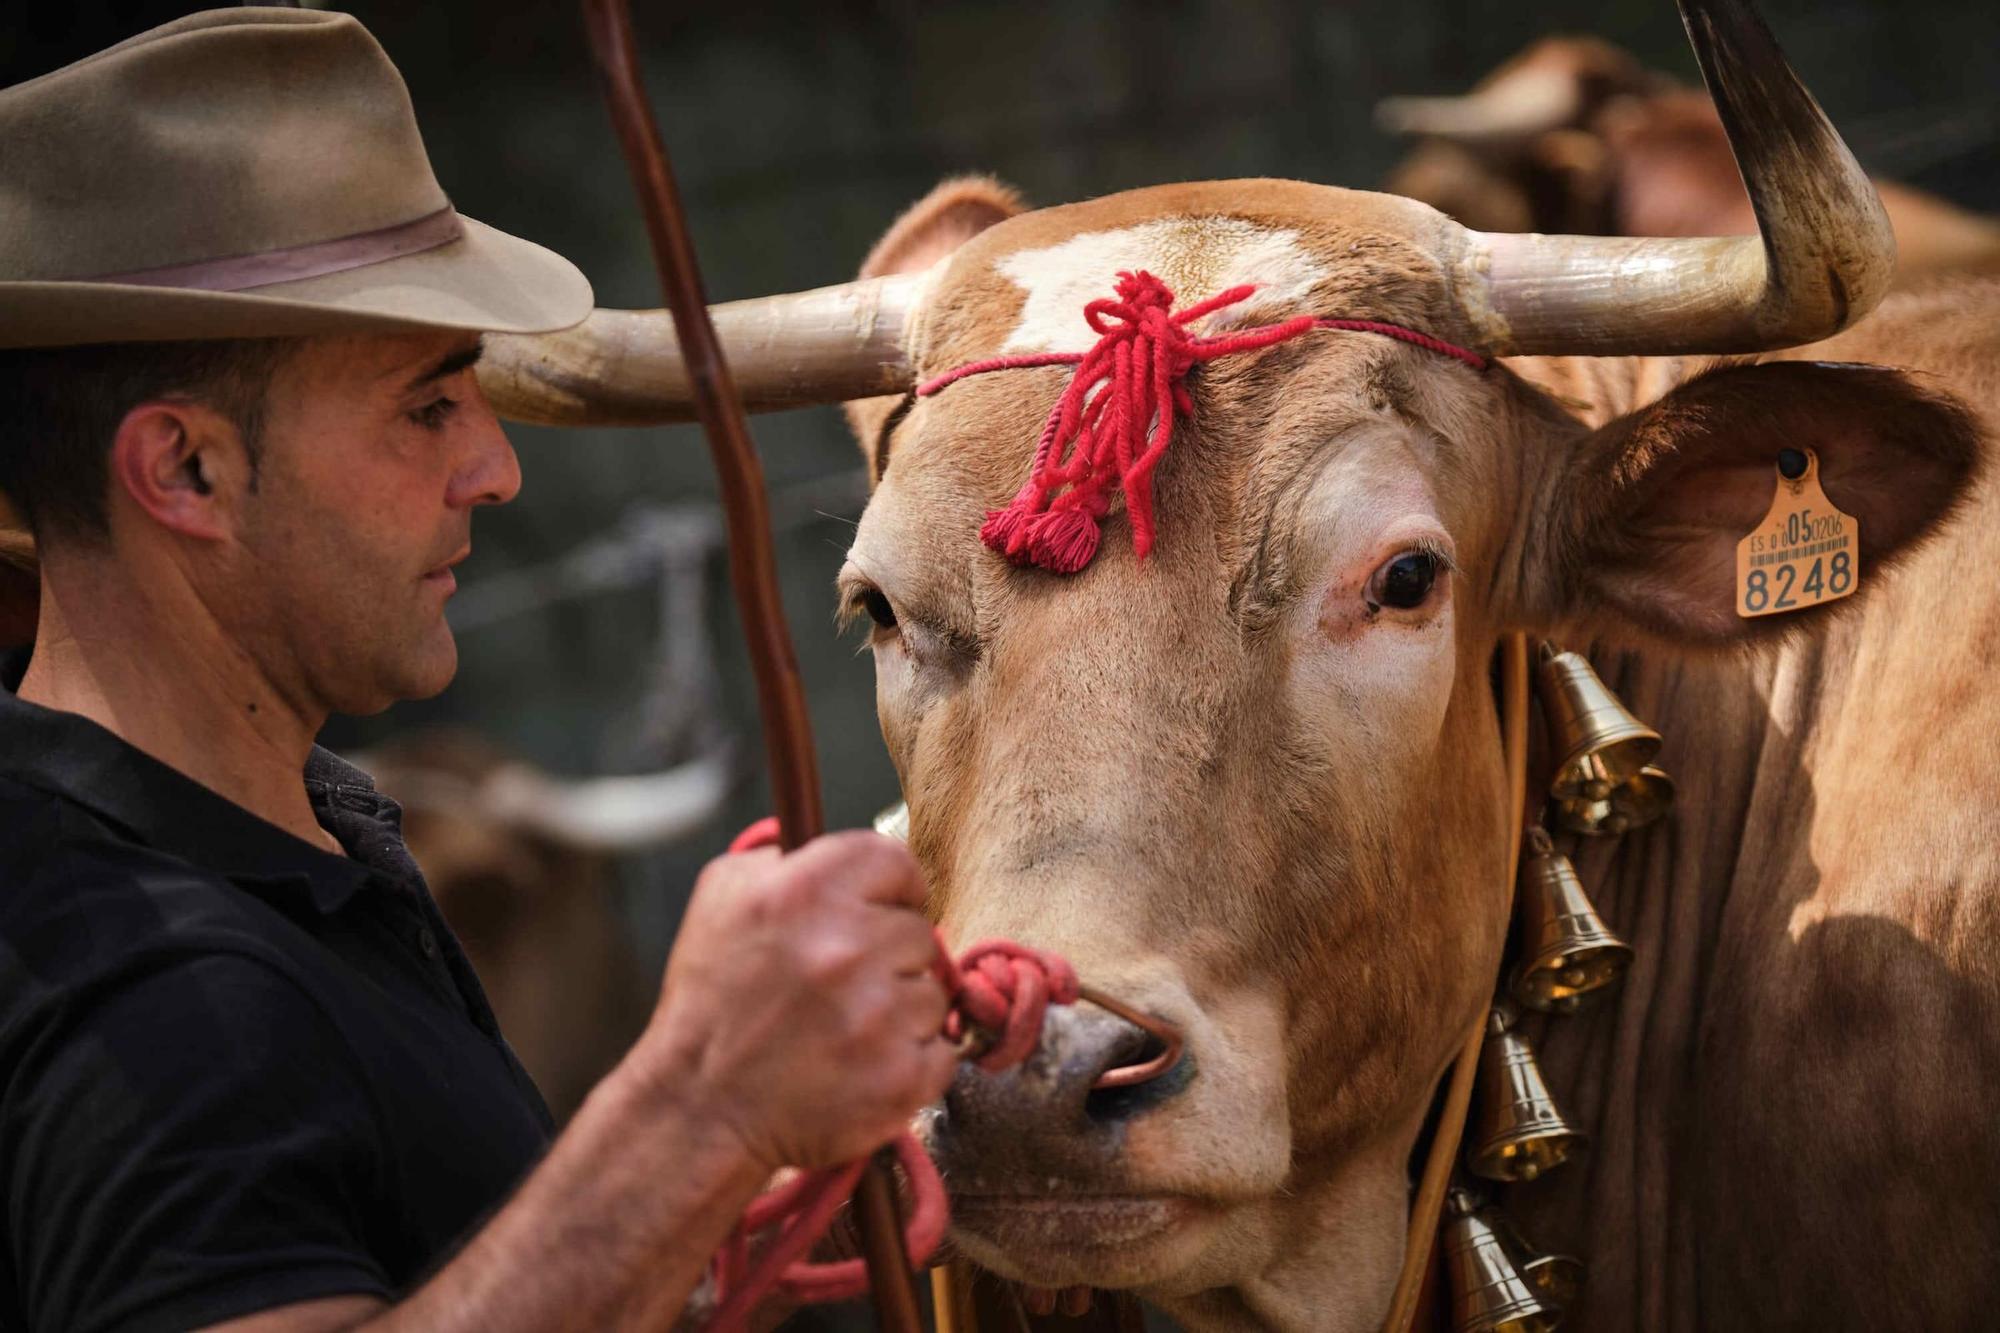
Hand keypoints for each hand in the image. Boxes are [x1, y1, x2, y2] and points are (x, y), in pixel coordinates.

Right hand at [636, 831, 955, 1170]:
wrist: (699, 1111)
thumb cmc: (711, 1004)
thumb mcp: (723, 898)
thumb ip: (785, 857)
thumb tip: (842, 851)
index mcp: (806, 891)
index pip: (896, 861)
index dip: (890, 889)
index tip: (878, 911)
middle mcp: (847, 947)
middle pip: (919, 933)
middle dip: (887, 958)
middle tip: (838, 989)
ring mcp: (880, 1016)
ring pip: (933, 994)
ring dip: (899, 1013)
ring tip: (842, 1032)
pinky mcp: (902, 1077)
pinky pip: (942, 1052)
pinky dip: (910, 1063)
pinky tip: (860, 1067)